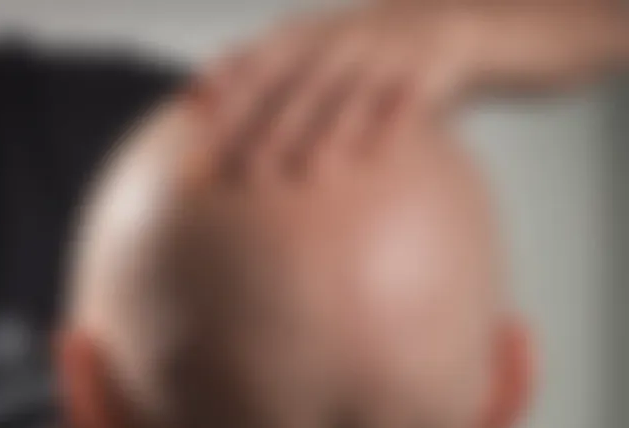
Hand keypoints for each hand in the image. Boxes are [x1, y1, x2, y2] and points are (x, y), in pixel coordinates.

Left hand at [188, 0, 628, 177]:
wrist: (472, 20)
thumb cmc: (391, 57)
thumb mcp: (339, 65)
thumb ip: (294, 91)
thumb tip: (240, 130)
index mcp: (317, 35)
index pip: (259, 63)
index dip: (225, 94)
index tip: (191, 130)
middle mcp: (345, 36)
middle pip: (290, 83)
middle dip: (255, 125)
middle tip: (228, 170)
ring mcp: (390, 46)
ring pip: (343, 90)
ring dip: (315, 130)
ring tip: (292, 171)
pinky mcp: (435, 63)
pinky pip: (410, 98)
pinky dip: (391, 123)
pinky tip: (375, 154)